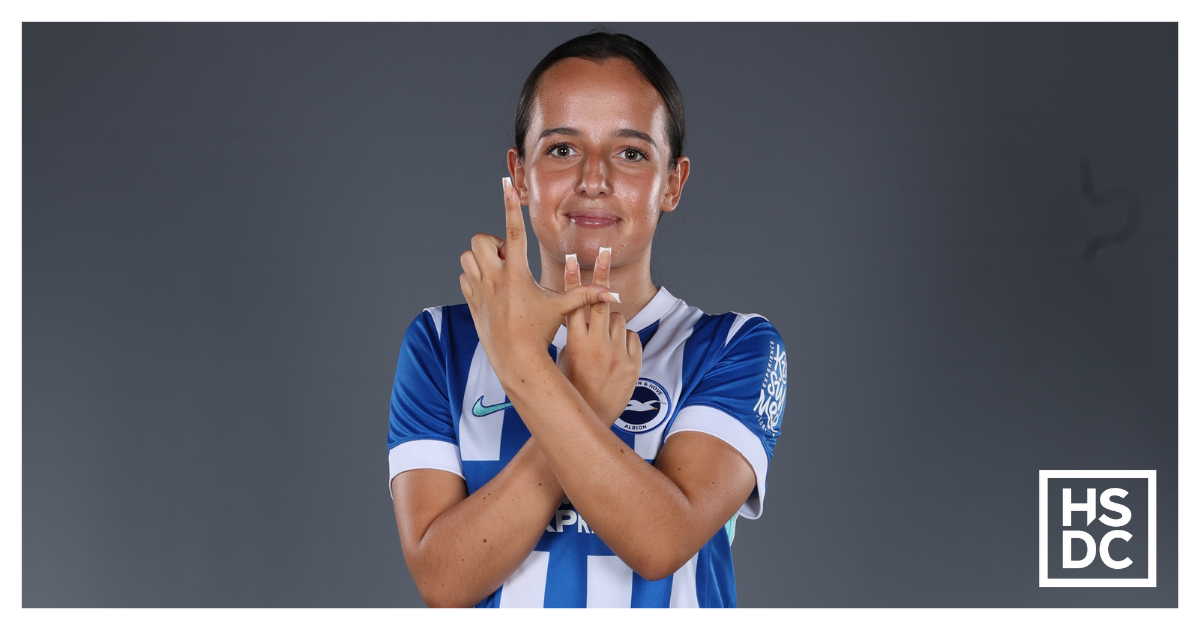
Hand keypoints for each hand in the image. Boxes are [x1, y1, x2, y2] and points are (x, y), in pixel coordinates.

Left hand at [459, 178, 618, 373]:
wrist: (515, 360)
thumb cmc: (540, 333)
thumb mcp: (562, 309)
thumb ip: (586, 296)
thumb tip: (613, 292)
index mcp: (517, 274)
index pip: (513, 231)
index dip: (510, 205)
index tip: (504, 184)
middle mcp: (494, 278)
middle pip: (481, 239)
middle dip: (493, 241)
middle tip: (509, 259)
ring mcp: (479, 289)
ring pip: (468, 255)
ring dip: (481, 257)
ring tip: (500, 272)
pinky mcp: (471, 300)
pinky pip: (464, 275)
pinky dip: (474, 274)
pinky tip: (491, 287)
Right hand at [556, 246, 642, 424]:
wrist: (592, 418)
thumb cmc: (571, 388)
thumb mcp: (562, 359)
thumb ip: (570, 334)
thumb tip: (573, 312)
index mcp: (575, 344)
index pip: (575, 303)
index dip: (573, 280)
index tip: (572, 258)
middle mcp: (598, 345)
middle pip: (602, 300)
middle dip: (602, 272)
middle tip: (604, 249)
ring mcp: (618, 354)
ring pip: (618, 319)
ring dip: (611, 323)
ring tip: (601, 343)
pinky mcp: (634, 363)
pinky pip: (632, 336)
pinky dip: (624, 340)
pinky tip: (614, 354)